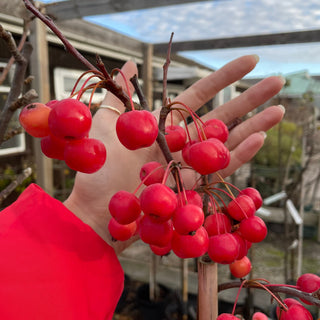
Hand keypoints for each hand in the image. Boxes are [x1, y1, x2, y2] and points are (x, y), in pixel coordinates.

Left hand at [63, 55, 284, 253]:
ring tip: (279, 109)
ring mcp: (188, 167)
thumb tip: (131, 63)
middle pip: (219, 118)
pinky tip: (260, 138)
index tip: (250, 61)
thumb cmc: (96, 173)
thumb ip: (120, 96)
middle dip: (248, 99)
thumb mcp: (106, 126)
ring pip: (225, 144)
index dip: (224, 79)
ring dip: (253, 126)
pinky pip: (219, 171)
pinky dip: (239, 156)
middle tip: (278, 82)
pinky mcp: (193, 190)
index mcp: (162, 126)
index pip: (198, 96)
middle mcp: (179, 145)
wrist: (96, 214)